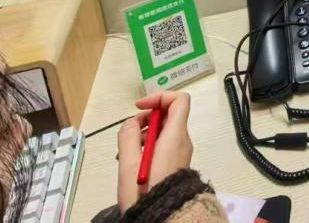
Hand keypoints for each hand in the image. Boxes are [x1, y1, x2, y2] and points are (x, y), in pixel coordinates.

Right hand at [117, 92, 194, 210]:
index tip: (139, 108)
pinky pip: (164, 145)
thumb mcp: (129, 162)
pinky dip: (148, 146)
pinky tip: (133, 162)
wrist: (164, 216)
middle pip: (168, 115)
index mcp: (175, 136)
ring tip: (125, 153)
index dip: (159, 97)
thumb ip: (128, 135)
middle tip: (128, 135)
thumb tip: (131, 123)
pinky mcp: (176, 164)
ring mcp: (181, 153)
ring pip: (164, 131)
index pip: (179, 100)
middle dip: (146, 119)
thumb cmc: (145, 190)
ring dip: (143, 135)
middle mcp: (183, 141)